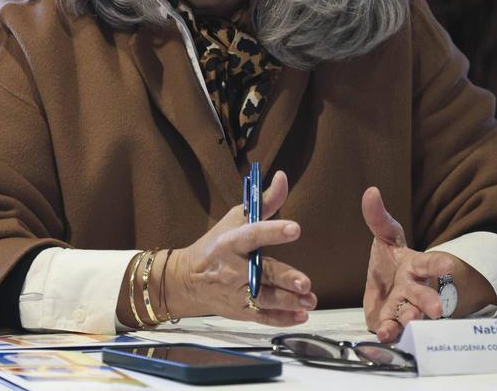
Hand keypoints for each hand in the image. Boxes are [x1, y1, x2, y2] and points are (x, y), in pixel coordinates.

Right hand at [163, 170, 316, 326]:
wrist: (188, 280)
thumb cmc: (216, 244)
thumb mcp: (236, 218)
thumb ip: (264, 202)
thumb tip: (284, 177)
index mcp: (230, 242)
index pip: (252, 234)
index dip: (273, 231)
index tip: (294, 229)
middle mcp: (232, 269)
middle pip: (261, 274)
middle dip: (283, 279)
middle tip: (304, 282)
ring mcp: (235, 293)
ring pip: (264, 299)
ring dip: (288, 302)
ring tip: (309, 300)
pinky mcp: (239, 312)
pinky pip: (262, 317)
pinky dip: (281, 319)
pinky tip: (300, 316)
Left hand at [361, 186, 493, 341]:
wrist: (385, 288)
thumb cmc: (392, 261)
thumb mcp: (386, 237)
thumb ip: (378, 217)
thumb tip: (371, 191)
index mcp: (415, 267)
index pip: (430, 264)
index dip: (439, 264)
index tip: (448, 265)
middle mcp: (413, 290)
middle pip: (424, 296)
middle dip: (430, 302)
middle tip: (436, 310)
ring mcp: (402, 308)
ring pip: (410, 316)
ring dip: (410, 320)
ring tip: (409, 321)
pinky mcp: (388, 322)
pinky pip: (391, 329)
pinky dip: (389, 332)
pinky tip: (384, 333)